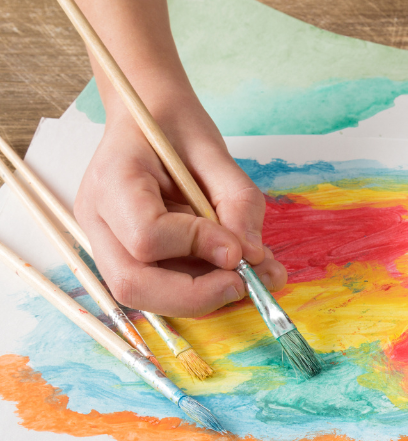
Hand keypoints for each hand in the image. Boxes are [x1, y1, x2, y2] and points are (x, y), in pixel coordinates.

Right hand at [74, 98, 286, 316]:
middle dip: (196, 296)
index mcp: (113, 180)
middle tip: (245, 284)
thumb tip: (250, 256)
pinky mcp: (125, 257)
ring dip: (204, 296)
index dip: (197, 247)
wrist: (150, 119)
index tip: (238, 248)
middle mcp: (99, 219)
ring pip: (145, 296)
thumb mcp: (216, 153)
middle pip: (133, 284)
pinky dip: (201, 288)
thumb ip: (237, 203)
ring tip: (251, 275)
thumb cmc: (176, 128)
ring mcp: (106, 242)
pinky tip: (234, 269)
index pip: (146, 236)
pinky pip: (160, 287)